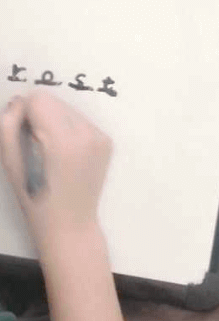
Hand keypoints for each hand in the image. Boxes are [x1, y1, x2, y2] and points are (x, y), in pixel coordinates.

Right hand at [0, 91, 112, 250]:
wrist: (69, 221)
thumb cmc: (34, 194)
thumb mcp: (10, 159)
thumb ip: (9, 123)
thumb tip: (20, 101)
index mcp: (63, 139)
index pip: (39, 99)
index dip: (24, 113)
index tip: (23, 135)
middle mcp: (88, 134)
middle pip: (54, 100)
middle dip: (40, 116)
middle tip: (36, 145)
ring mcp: (101, 138)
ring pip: (68, 109)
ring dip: (54, 122)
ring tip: (51, 151)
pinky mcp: (107, 142)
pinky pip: (81, 121)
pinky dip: (68, 130)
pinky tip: (65, 153)